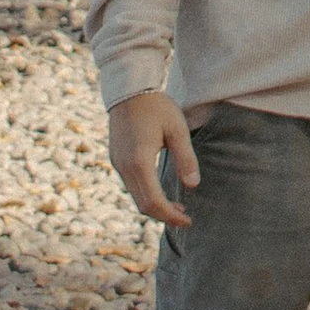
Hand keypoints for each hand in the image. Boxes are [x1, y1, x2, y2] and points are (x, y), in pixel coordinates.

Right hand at [108, 90, 199, 227]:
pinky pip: (131, 185)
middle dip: (164, 216)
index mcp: (140, 162)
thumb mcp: (177, 129)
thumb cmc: (156, 107)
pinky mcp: (116, 159)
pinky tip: (161, 191)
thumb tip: (193, 186)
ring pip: (135, 197)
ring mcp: (117, 163)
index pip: (154, 202)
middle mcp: (124, 167)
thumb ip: (185, 158)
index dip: (171, 216)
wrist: (129, 90)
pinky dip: (146, 194)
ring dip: (155, 206)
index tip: (188, 220)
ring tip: (177, 207)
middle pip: (143, 205)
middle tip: (185, 218)